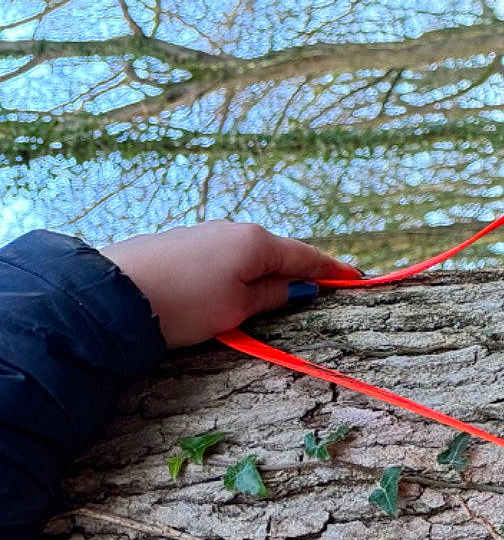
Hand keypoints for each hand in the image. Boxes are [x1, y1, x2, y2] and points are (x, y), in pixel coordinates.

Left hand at [100, 222, 360, 347]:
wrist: (112, 296)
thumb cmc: (184, 304)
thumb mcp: (237, 308)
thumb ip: (273, 295)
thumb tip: (301, 287)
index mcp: (256, 243)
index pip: (306, 256)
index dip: (332, 270)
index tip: (356, 277)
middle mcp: (232, 230)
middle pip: (274, 253)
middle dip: (293, 270)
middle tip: (312, 291)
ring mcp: (201, 234)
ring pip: (242, 255)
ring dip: (258, 273)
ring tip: (262, 297)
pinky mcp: (174, 244)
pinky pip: (217, 258)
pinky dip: (230, 272)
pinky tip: (219, 290)